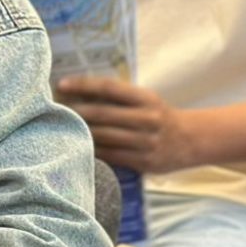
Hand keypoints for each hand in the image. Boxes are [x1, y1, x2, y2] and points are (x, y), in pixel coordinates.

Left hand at [56, 77, 200, 173]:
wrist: (192, 140)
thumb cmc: (161, 117)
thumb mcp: (147, 100)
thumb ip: (121, 98)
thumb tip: (82, 93)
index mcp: (146, 99)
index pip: (109, 88)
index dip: (83, 85)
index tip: (62, 84)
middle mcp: (147, 119)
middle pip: (102, 115)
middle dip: (76, 112)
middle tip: (54, 109)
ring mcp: (145, 143)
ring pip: (104, 138)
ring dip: (80, 133)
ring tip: (61, 129)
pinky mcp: (143, 162)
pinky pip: (111, 157)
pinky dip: (93, 152)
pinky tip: (78, 148)